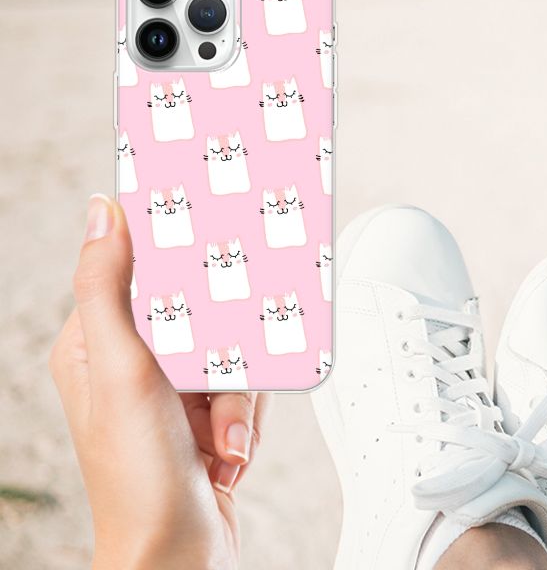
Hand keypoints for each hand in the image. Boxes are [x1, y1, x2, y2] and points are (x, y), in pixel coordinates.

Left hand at [50, 194, 269, 569]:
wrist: (179, 556)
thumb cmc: (138, 479)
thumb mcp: (121, 371)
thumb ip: (107, 289)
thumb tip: (102, 214)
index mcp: (96, 344)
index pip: (139, 273)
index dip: (177, 258)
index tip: (211, 236)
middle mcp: (133, 365)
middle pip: (202, 312)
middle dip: (222, 354)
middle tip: (221, 374)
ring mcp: (172, 393)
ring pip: (232, 351)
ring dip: (236, 398)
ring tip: (221, 437)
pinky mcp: (205, 416)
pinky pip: (247, 387)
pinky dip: (246, 419)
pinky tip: (228, 450)